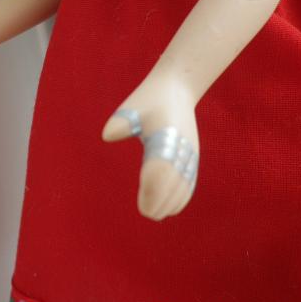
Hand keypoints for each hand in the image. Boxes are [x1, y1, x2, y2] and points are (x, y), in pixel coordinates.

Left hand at [101, 74, 199, 220]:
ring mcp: (189, 154)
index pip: (162, 170)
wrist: (177, 90)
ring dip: (169, 202)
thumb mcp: (133, 106)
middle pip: (175, 185)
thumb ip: (121, 122)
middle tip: (144, 210)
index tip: (142, 206)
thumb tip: (107, 136)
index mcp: (167, 136)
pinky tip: (166, 206)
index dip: (153, 190)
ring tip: (151, 211)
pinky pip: (189, 183)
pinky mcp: (192, 158)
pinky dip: (179, 197)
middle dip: (160, 201)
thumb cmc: (150, 100)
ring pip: (184, 187)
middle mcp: (181, 148)